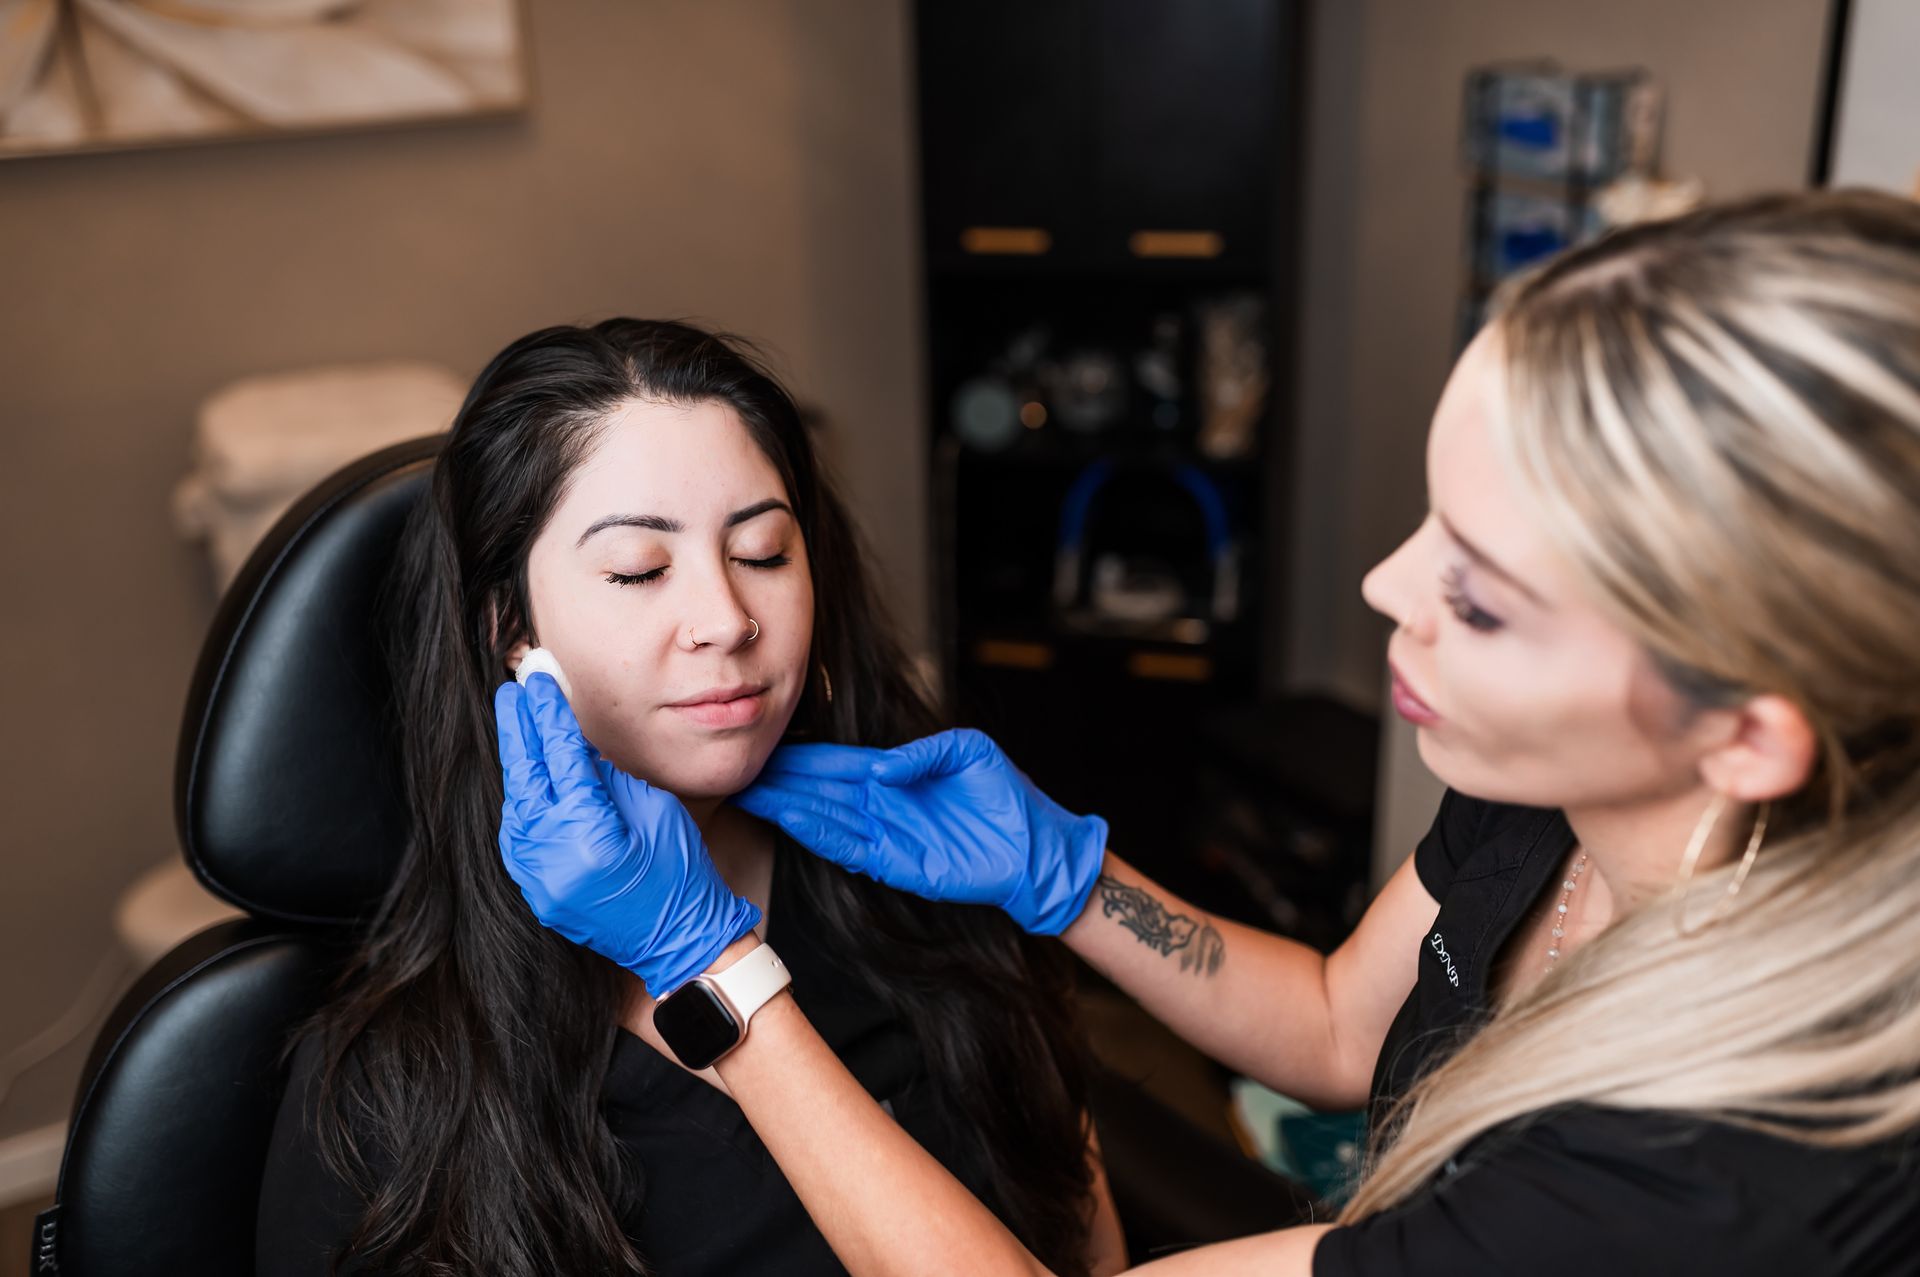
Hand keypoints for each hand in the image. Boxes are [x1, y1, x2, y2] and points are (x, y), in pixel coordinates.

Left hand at [495, 673, 760, 994]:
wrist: (681, 943)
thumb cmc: (680, 873)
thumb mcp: (651, 808)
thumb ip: (605, 776)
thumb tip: (574, 743)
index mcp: (588, 832)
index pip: (560, 755)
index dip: (549, 713)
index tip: (539, 681)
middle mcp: (553, 856)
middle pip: (526, 775)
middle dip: (520, 728)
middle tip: (513, 691)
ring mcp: (539, 878)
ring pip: (517, 804)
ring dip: (519, 762)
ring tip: (517, 724)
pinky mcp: (538, 891)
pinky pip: (521, 835)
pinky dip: (524, 802)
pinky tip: (527, 776)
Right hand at [732, 728, 1107, 934]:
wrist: (1036, 847)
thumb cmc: (1007, 797)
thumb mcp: (969, 750)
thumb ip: (924, 750)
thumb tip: (881, 764)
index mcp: (896, 774)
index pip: (838, 762)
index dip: (802, 755)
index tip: (766, 746)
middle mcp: (883, 804)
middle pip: (821, 790)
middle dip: (782, 781)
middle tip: (741, 770)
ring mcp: (887, 834)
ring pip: (827, 818)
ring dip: (790, 806)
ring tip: (753, 792)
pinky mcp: (897, 862)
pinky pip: (850, 847)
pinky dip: (820, 834)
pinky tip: (792, 819)